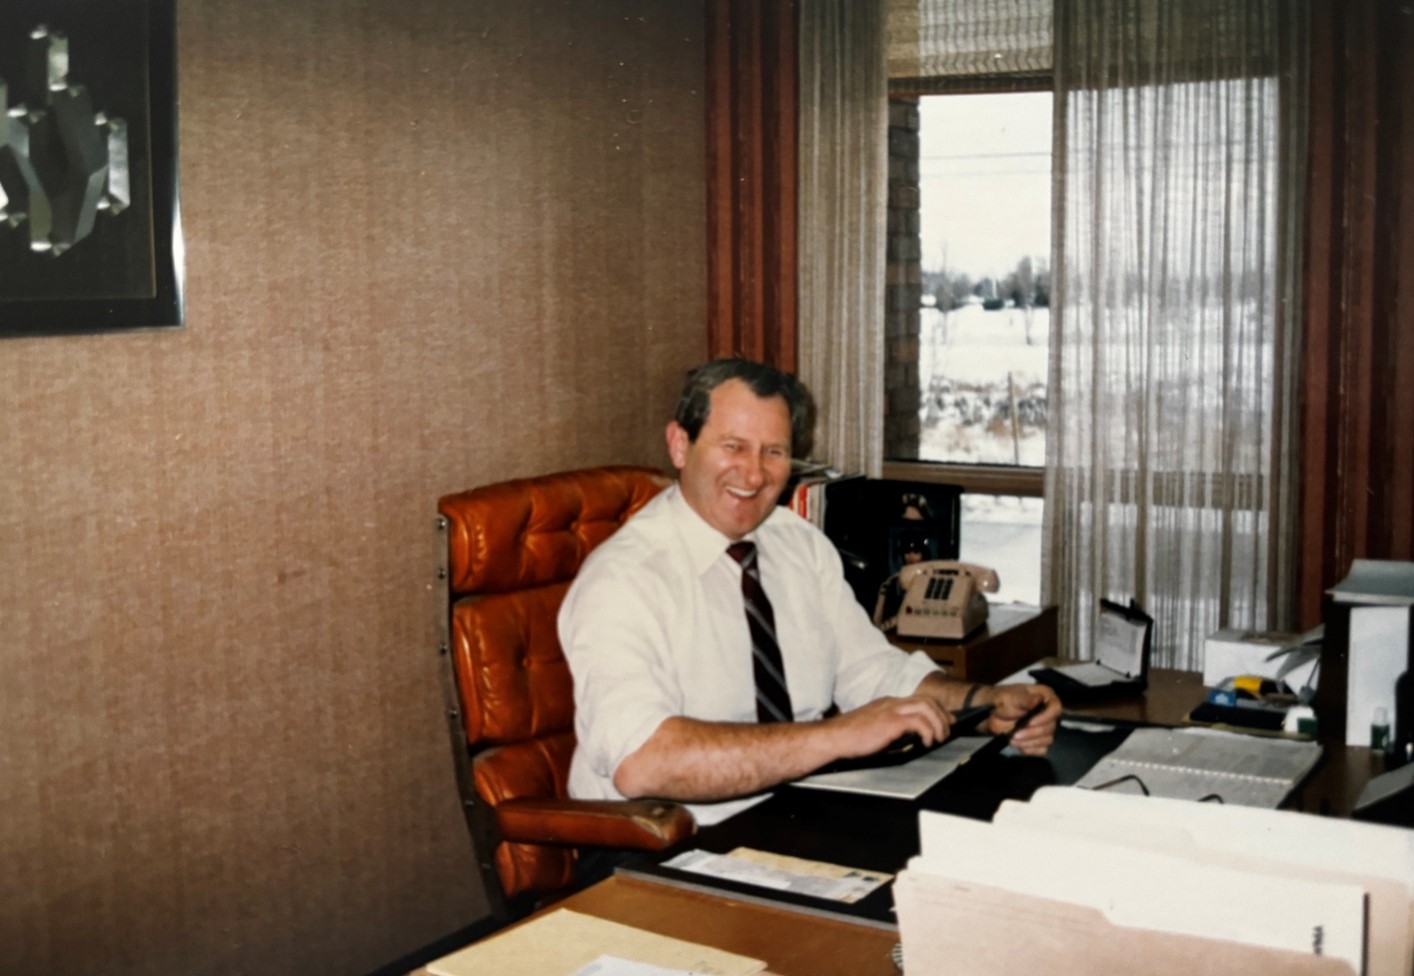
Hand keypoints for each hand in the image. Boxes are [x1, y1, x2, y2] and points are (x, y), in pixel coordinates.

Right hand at [829, 694, 952, 758]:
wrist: (834, 738)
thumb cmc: (849, 737)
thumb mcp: (873, 727)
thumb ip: (890, 727)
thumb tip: (907, 737)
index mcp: (888, 703)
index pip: (919, 699)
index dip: (936, 710)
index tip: (945, 721)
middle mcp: (891, 702)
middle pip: (927, 700)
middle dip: (942, 716)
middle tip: (947, 731)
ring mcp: (891, 710)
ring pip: (926, 707)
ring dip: (938, 723)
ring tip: (939, 738)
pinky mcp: (890, 722)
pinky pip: (919, 721)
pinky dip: (928, 731)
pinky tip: (926, 742)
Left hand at [983, 684, 1060, 755]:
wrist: (988, 714)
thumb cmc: (999, 700)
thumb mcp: (1009, 696)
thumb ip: (1024, 699)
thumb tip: (1037, 699)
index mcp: (1045, 696)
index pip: (1056, 708)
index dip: (1045, 717)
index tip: (1030, 722)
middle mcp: (1048, 711)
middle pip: (1051, 726)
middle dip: (1032, 732)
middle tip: (1015, 733)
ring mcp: (1044, 727)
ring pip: (1047, 739)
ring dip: (1029, 741)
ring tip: (1012, 738)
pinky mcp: (1038, 740)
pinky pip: (1041, 750)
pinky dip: (1029, 748)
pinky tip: (1017, 743)